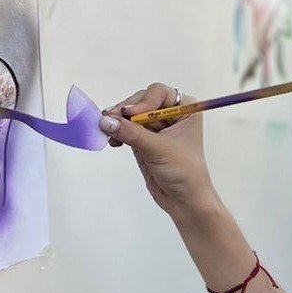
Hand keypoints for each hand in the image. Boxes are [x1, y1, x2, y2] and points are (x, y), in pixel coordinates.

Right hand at [101, 84, 213, 220]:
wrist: (184, 199)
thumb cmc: (184, 172)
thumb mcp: (159, 149)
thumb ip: (132, 133)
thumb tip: (106, 121)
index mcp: (185, 110)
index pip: (158, 93)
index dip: (142, 101)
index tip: (130, 114)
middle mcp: (170, 114)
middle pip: (140, 101)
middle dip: (125, 112)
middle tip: (109, 121)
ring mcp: (155, 127)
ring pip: (130, 115)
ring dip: (117, 121)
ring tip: (107, 130)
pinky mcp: (143, 139)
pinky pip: (126, 129)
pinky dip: (117, 132)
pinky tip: (112, 140)